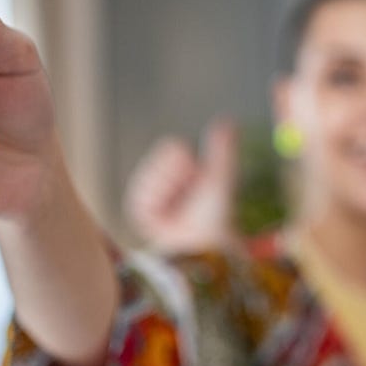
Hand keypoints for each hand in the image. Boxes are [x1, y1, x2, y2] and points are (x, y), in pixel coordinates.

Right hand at [124, 119, 237, 253]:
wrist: (201, 245)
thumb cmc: (215, 216)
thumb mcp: (219, 178)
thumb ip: (222, 150)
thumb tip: (227, 121)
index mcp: (185, 171)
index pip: (172, 147)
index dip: (185, 163)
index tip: (196, 178)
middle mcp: (168, 181)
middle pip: (158, 159)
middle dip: (175, 177)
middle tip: (186, 198)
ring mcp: (151, 195)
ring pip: (149, 174)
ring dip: (167, 191)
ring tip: (176, 210)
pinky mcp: (139, 211)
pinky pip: (140, 194)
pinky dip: (155, 203)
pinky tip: (164, 216)